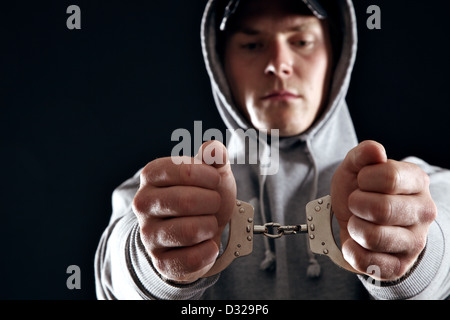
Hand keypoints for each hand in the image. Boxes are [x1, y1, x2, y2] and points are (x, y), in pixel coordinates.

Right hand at [132, 141, 235, 282]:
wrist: (200, 233)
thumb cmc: (204, 197)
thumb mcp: (212, 173)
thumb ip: (215, 156)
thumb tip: (213, 149)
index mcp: (152, 175)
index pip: (181, 170)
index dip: (208, 176)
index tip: (215, 180)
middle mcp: (143, 203)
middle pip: (185, 201)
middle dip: (212, 202)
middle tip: (214, 203)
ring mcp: (149, 234)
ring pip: (188, 231)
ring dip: (209, 226)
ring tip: (209, 223)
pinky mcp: (160, 261)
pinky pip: (191, 259)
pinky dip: (208, 251)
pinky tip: (207, 244)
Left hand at [331, 141, 436, 280]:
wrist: (355, 221)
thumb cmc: (359, 191)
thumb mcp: (355, 168)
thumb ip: (362, 154)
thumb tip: (375, 150)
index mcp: (417, 182)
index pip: (390, 177)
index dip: (365, 179)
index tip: (362, 182)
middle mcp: (423, 212)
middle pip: (382, 209)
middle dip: (356, 204)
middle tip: (355, 203)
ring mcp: (414, 242)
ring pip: (373, 237)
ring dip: (354, 227)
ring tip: (357, 222)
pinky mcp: (399, 266)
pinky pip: (367, 261)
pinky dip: (351, 250)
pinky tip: (355, 242)